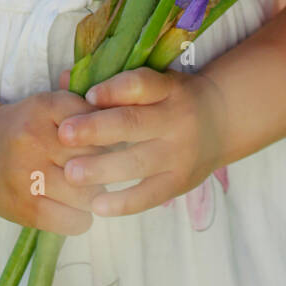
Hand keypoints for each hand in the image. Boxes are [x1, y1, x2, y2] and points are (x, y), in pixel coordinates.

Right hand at [0, 91, 110, 235]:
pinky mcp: (24, 208)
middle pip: (94, 158)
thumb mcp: (48, 106)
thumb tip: (122, 109)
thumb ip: (83, 105)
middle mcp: (33, 138)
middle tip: (105, 169)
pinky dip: (81, 218)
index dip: (109, 135)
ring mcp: (27, 175)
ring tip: (91, 190)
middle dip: (106, 166)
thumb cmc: (26, 127)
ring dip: (95, 195)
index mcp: (43, 106)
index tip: (109, 141)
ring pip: (87, 193)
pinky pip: (72, 221)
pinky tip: (76, 209)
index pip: (96, 121)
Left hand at [55, 66, 226, 216]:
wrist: (221, 121)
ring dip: (102, 169)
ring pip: (138, 162)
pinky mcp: (180, 182)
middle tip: (64, 135)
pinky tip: (97, 206)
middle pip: (133, 124)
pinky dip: (123, 203)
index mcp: (167, 88)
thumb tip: (64, 79)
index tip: (86, 96)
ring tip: (71, 173)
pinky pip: (150, 195)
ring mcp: (179, 153)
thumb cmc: (170, 98)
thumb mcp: (152, 81)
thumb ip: (110, 81)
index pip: (140, 85)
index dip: (113, 90)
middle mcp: (176, 119)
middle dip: (96, 130)